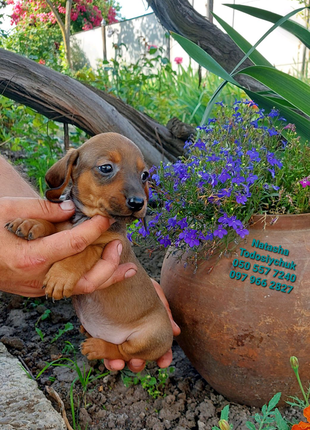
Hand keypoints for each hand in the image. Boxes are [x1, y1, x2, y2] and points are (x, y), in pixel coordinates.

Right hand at [0, 197, 136, 296]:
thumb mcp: (6, 211)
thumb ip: (40, 210)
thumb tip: (70, 209)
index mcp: (30, 257)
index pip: (73, 243)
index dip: (93, 229)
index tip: (105, 218)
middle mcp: (36, 278)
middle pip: (84, 279)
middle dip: (109, 264)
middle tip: (121, 245)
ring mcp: (36, 288)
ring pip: (78, 289)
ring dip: (105, 277)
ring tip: (126, 266)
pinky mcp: (35, 289)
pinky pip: (67, 287)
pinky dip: (87, 279)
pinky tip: (102, 269)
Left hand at [104, 279, 180, 371]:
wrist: (108, 273)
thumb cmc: (135, 282)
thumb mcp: (153, 291)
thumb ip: (163, 308)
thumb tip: (176, 331)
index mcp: (146, 328)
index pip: (157, 347)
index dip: (162, 357)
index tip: (163, 363)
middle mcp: (130, 334)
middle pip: (135, 357)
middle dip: (136, 364)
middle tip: (136, 363)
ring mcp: (113, 335)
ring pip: (116, 357)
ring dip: (116, 363)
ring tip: (116, 364)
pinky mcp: (97, 332)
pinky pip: (98, 348)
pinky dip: (100, 352)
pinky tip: (101, 351)